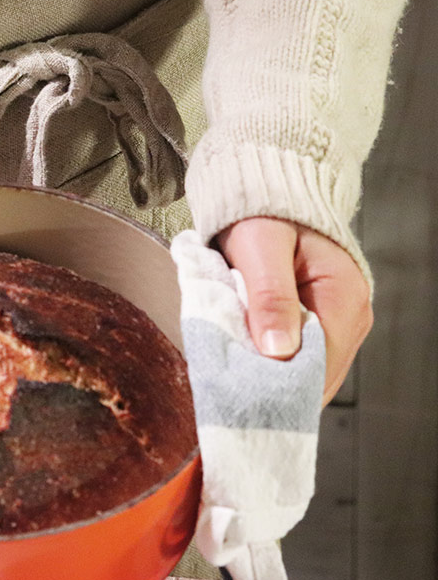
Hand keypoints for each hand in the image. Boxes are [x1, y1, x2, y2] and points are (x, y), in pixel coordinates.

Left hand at [215, 217, 372, 404]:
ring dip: (268, 370)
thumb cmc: (263, 213)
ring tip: (232, 366)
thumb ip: (271, 297)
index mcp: (344, 298)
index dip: (280, 383)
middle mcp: (350, 316)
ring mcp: (337, 321)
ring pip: (304, 367)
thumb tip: (279, 350)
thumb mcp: (261, 249)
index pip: (319, 366)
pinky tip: (243, 352)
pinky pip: (296, 352)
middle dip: (272, 381)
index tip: (240, 388)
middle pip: (314, 373)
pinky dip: (268, 356)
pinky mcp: (319, 321)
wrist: (265, 192)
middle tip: (228, 380)